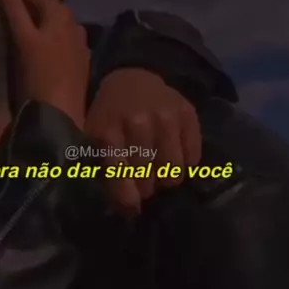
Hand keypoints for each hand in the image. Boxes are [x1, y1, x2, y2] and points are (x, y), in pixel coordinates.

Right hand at [0, 0, 89, 127]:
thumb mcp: (23, 37)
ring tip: (13, 20)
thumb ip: (11, 4)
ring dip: (35, 18)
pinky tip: (35, 43)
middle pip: (45, 5)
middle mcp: (75, 24)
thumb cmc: (39, 75)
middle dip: (25, 0)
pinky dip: (44, 36)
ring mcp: (79, 45)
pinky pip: (58, 41)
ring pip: (53, 23)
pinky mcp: (78, 65)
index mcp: (62, 14)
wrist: (60, 117)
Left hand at [85, 68, 201, 212]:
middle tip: (144, 185)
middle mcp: (138, 122)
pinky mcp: (187, 113)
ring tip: (159, 173)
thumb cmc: (110, 116)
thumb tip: (126, 210)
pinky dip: (185, 165)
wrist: (132, 78)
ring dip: (166, 180)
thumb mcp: (95, 139)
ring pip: (173, 171)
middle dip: (146, 188)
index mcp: (108, 130)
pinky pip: (193, 157)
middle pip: (148, 178)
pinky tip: (174, 158)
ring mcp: (165, 116)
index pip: (120, 175)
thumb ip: (104, 171)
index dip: (127, 198)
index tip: (132, 208)